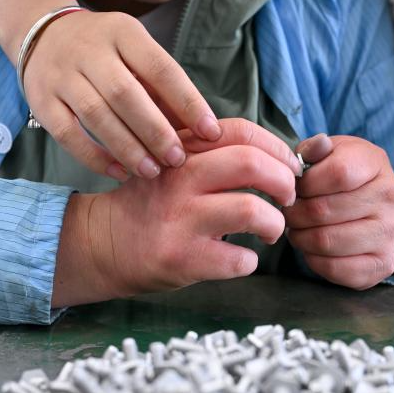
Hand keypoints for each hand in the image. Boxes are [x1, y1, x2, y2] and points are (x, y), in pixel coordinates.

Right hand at [22, 11, 221, 180]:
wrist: (43, 36)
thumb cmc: (105, 53)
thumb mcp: (135, 54)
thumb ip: (162, 89)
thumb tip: (200, 131)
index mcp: (123, 32)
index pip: (161, 67)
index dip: (188, 102)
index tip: (210, 132)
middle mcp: (90, 50)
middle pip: (126, 94)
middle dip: (155, 131)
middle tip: (177, 159)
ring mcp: (62, 75)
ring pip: (96, 115)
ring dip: (127, 148)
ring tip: (152, 171)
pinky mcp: (42, 101)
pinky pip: (68, 134)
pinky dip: (95, 157)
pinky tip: (119, 173)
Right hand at [52, 120, 296, 306]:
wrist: (103, 243)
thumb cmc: (151, 205)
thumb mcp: (172, 164)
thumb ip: (212, 154)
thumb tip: (276, 158)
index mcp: (183, 150)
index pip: (242, 132)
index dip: (278, 148)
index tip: (290, 167)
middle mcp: (180, 178)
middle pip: (252, 164)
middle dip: (284, 181)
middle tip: (288, 197)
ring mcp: (180, 219)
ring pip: (251, 211)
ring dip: (275, 223)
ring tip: (271, 230)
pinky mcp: (181, 257)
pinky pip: (238, 259)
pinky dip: (251, 261)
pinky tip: (242, 259)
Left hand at [283, 135, 393, 289]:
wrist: (371, 209)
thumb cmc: (341, 177)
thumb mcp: (329, 154)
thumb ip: (314, 149)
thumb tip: (314, 149)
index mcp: (376, 164)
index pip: (336, 174)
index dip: (304, 184)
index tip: (294, 188)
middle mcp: (390, 198)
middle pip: (323, 210)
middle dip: (294, 213)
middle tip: (289, 213)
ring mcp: (389, 234)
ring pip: (325, 241)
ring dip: (300, 237)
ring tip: (298, 229)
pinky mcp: (382, 265)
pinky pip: (334, 268)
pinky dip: (313, 260)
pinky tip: (313, 248)